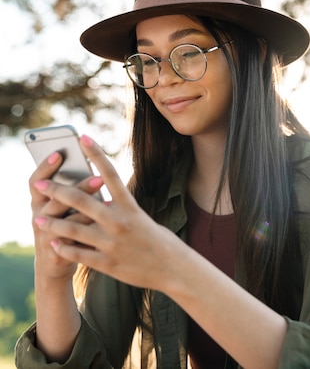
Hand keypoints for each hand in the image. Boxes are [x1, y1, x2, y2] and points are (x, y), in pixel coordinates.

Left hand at [32, 135, 183, 290]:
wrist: (174, 269)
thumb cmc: (159, 241)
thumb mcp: (142, 220)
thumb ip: (120, 212)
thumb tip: (100, 205)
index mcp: (130, 208)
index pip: (110, 174)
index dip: (97, 154)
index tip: (83, 138)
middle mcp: (119, 222)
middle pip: (81, 201)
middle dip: (57, 191)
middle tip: (40, 185)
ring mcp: (111, 244)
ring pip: (73, 230)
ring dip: (52, 223)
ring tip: (38, 220)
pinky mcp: (107, 263)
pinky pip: (78, 254)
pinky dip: (64, 248)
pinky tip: (54, 244)